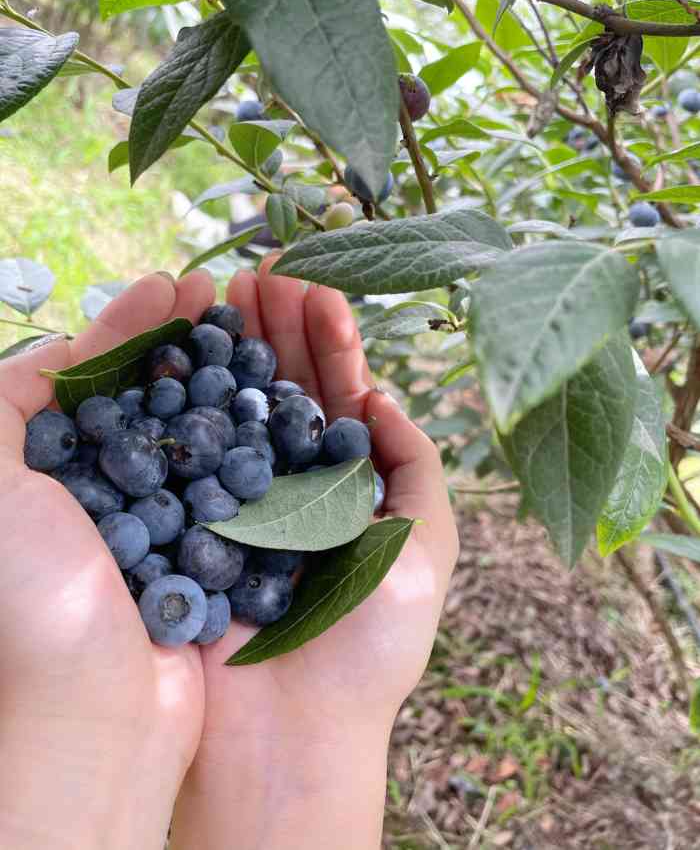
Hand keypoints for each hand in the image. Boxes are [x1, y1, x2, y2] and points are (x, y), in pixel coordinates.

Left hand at [0, 271, 215, 849]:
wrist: (95, 712)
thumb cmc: (31, 594)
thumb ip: (7, 402)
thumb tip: (66, 345)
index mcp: (52, 471)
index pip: (97, 374)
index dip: (135, 323)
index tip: (181, 283)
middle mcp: (107, 491)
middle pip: (155, 393)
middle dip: (193, 341)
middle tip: (235, 294)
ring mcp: (161, 521)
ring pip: (200, 430)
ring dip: (229, 380)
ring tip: (265, 332)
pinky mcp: (209, 552)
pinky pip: (234, 482)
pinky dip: (254, 440)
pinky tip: (279, 405)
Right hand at [172, 259, 457, 849]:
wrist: (291, 732)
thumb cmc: (369, 646)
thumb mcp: (425, 548)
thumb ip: (416, 466)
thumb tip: (380, 396)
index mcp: (346, 483)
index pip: (337, 391)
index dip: (328, 337)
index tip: (313, 285)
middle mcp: (291, 480)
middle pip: (281, 385)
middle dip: (275, 325)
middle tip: (261, 270)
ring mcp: (237, 496)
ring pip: (235, 401)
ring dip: (233, 342)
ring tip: (227, 287)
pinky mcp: (190, 517)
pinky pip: (190, 446)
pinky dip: (190, 394)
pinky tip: (186, 348)